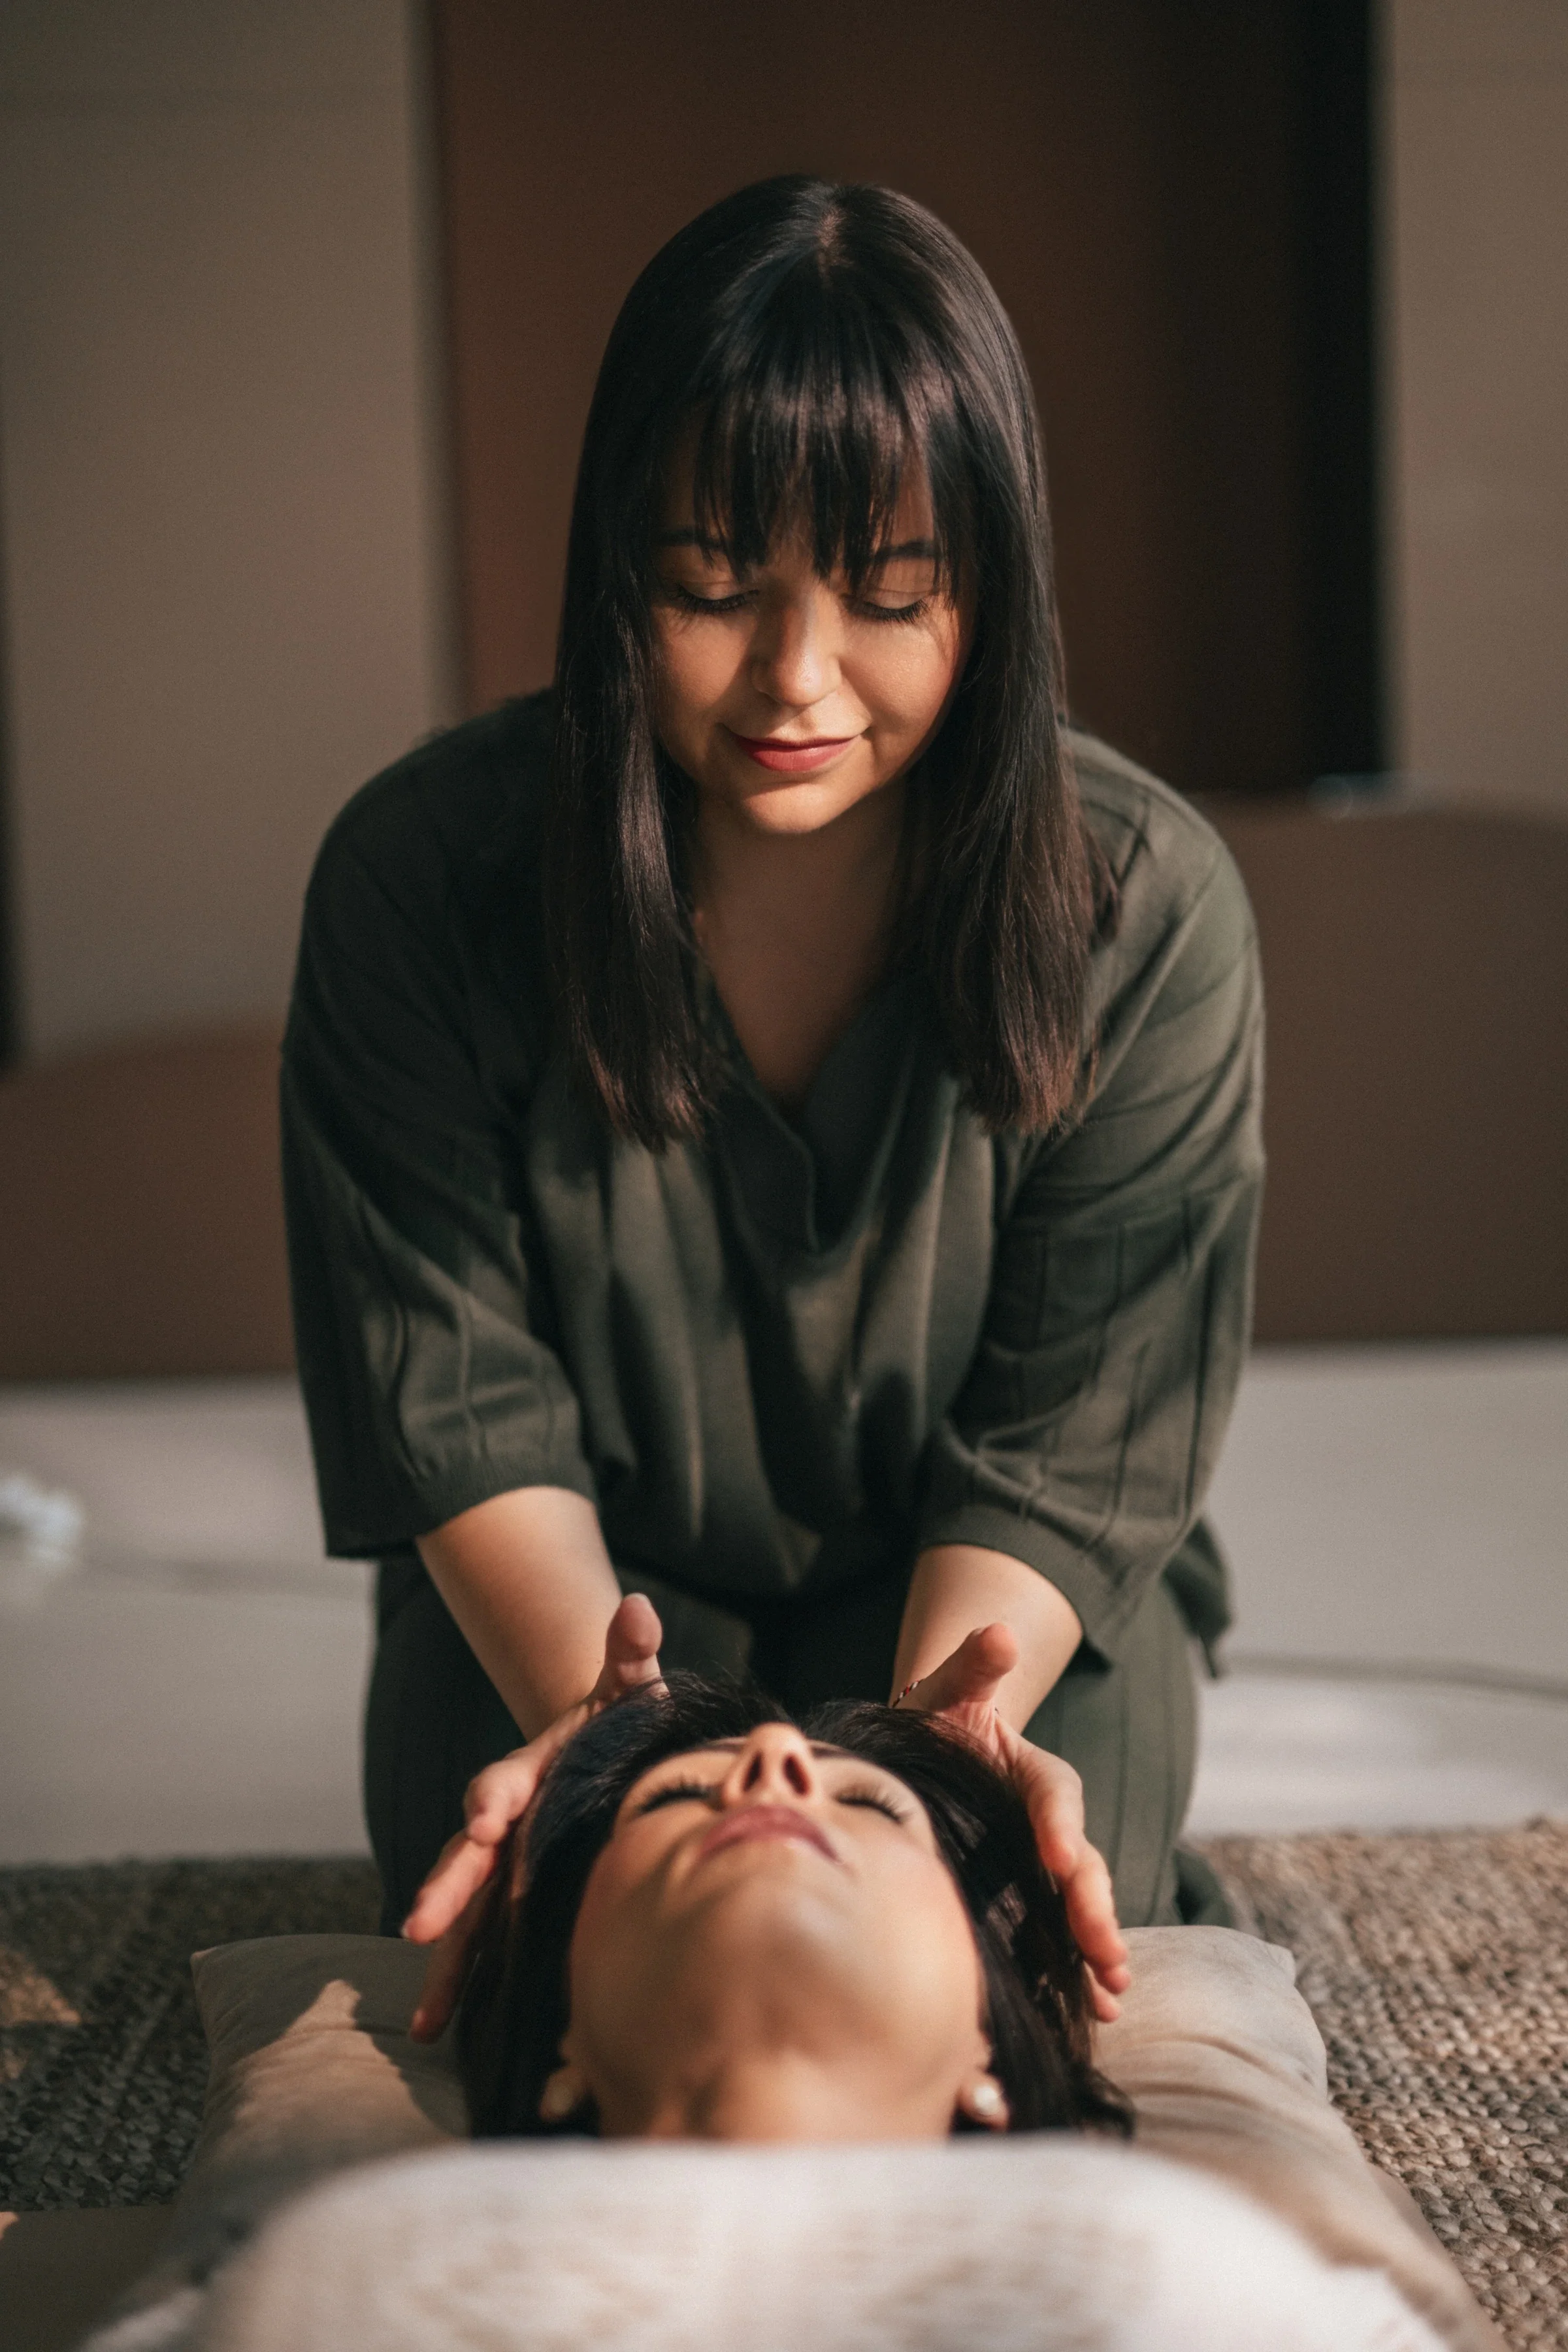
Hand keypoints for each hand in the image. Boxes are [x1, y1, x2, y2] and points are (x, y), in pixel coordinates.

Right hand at [403, 1591, 664, 2041]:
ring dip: (444, 1960)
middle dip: (447, 1889)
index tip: (487, 1818)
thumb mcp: (626, 1684)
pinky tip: (437, 2032)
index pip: (504, 1783)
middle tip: (421, 1922)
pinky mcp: (509, 1903)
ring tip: (427, 2017)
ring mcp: (501, 1868)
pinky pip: (480, 1946)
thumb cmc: (617, 1718)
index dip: (494, 1797)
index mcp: (529, 1771)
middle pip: (466, 1857)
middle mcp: (502, 1823)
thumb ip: (628, 1652)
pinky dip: (458, 1985)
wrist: (596, 1747)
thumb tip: (638, 1608)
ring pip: (464, 1914)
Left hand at [897, 1622, 1130, 2021]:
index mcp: (1034, 1772)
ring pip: (1079, 1908)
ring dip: (1097, 1949)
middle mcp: (1050, 1824)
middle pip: (1081, 1864)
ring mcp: (1043, 1867)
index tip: (1058, 1856)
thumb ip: (975, 1664)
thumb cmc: (939, 1716)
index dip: (1059, 1824)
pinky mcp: (1027, 1897)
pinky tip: (1095, 2013)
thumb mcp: (951, 1686)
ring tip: (1111, 1992)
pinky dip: (1077, 1972)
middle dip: (1093, 1908)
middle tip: (1103, 1951)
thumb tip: (997, 1633)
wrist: (934, 1751)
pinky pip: (1057, 1936)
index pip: (1054, 1795)